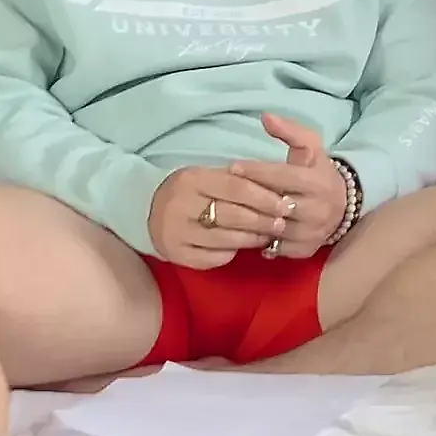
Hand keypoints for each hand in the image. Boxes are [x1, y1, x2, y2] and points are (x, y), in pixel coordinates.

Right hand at [148, 164, 295, 269]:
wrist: (148, 210)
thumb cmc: (191, 191)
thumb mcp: (209, 176)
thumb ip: (238, 181)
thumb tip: (278, 191)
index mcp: (192, 179)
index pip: (237, 188)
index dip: (265, 197)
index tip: (287, 203)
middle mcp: (181, 205)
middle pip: (233, 215)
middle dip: (263, 220)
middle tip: (283, 223)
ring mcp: (176, 232)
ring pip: (225, 239)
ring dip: (252, 239)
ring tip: (268, 236)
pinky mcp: (176, 254)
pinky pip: (212, 258)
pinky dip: (231, 253)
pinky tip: (241, 248)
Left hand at [228, 114, 347, 258]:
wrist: (343, 205)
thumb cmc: (318, 172)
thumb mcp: (311, 147)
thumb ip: (290, 131)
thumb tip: (265, 117)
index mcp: (318, 181)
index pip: (284, 176)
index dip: (257, 171)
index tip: (233, 167)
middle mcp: (318, 209)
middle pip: (276, 205)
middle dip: (248, 197)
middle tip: (222, 190)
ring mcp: (312, 233)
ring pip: (273, 228)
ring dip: (249, 220)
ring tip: (227, 210)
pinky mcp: (305, 250)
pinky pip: (276, 247)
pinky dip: (258, 239)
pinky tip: (242, 230)